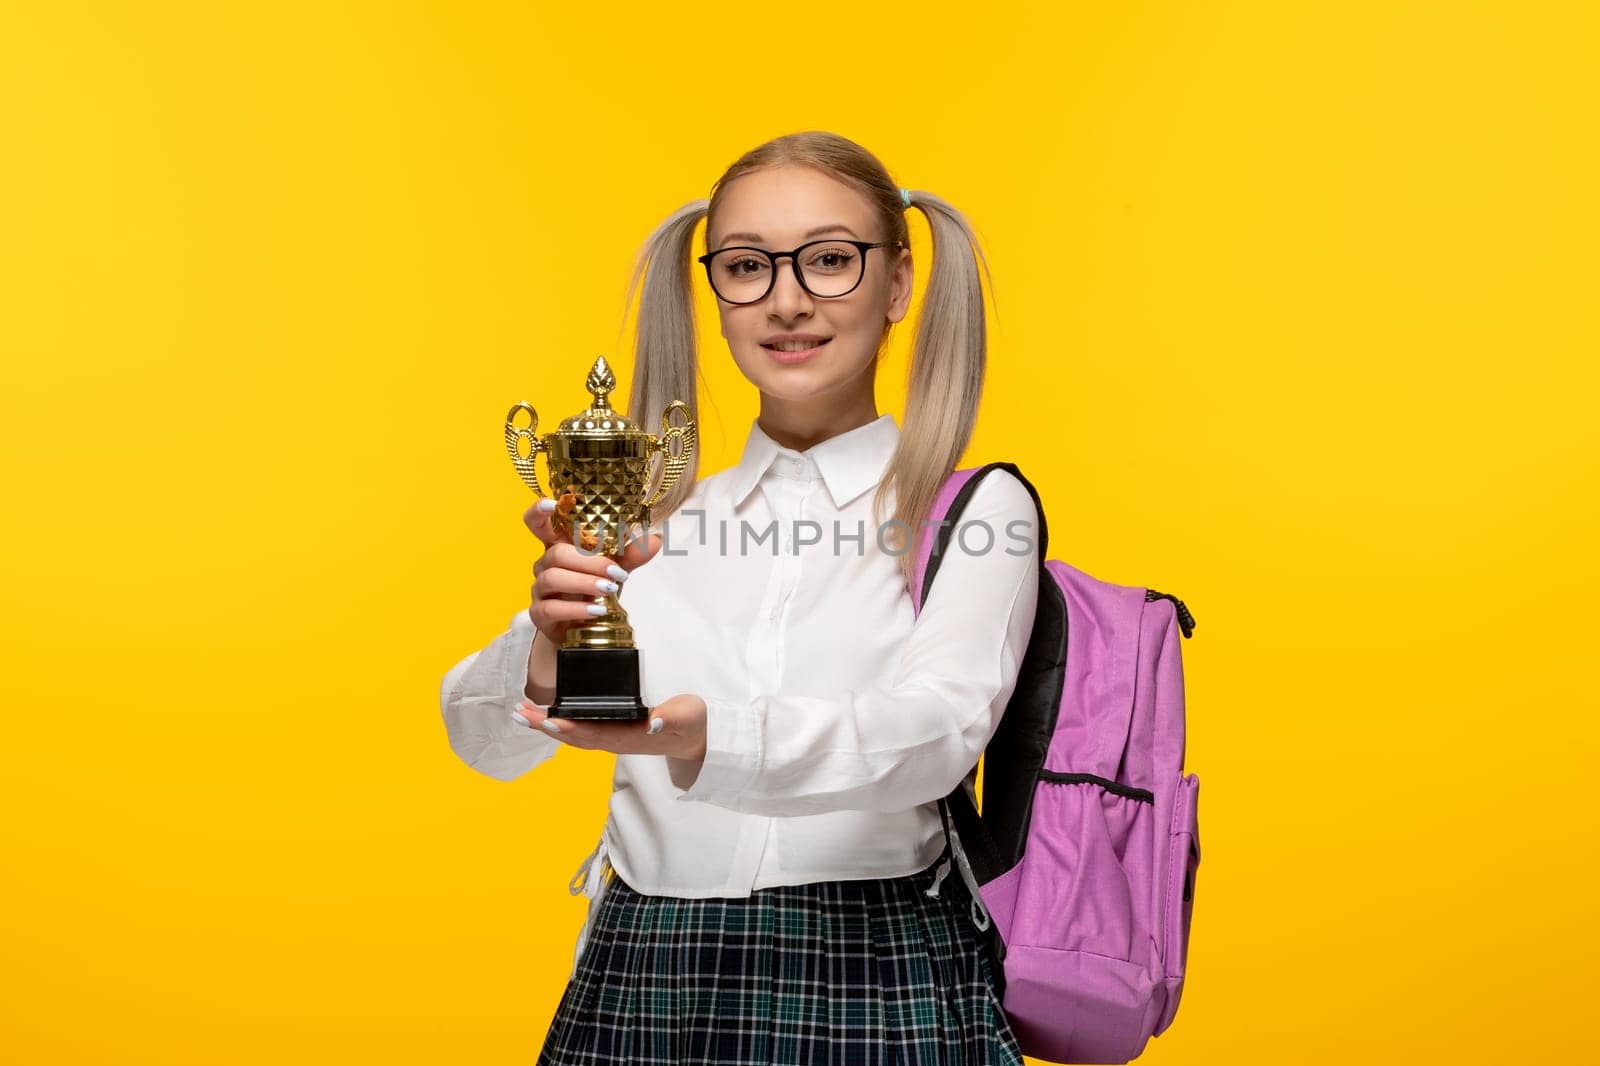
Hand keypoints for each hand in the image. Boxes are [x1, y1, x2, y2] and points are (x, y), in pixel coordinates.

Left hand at [511, 694, 707, 763]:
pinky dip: (559, 721)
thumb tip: (654, 722)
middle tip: (518, 713)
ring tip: (521, 712)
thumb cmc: (692, 724)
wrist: (697, 739)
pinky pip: (580, 728)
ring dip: (546, 725)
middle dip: (544, 726)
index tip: (546, 721)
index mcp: (629, 737)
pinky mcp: (612, 731)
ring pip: (573, 734)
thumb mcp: (688, 716)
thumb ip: (673, 718)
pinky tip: (545, 713)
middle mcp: (615, 741)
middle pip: (574, 736)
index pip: (593, 734)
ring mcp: (612, 737)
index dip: (569, 729)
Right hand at [523, 491, 661, 648]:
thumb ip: (630, 554)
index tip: (551, 503)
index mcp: (559, 545)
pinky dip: (576, 609)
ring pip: (553, 578)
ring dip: (585, 582)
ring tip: (609, 589)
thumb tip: (655, 539)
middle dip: (589, 561)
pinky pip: (551, 608)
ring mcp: (539, 589)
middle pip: (557, 553)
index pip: (537, 522)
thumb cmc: (593, 590)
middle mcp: (545, 564)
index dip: (538, 510)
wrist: (583, 627)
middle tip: (616, 572)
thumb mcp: (614, 569)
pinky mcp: (539, 614)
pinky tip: (597, 610)